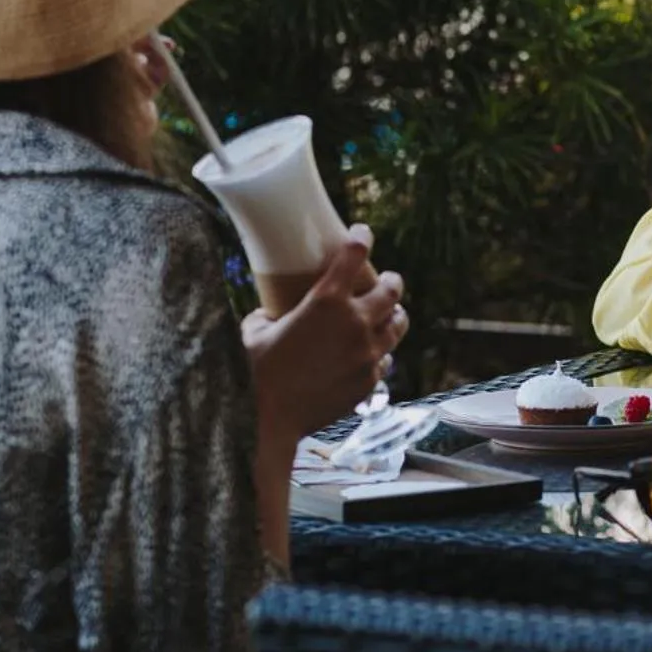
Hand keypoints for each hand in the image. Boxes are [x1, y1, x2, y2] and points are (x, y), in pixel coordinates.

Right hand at [247, 226, 408, 443]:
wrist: (271, 419)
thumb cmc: (256, 373)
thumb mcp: (255, 332)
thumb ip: (266, 316)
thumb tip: (268, 314)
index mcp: (325, 301)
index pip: (353, 255)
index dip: (361, 238)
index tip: (362, 232)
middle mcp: (354, 322)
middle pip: (391, 290)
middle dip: (392, 281)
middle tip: (388, 280)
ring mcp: (366, 353)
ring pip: (397, 325)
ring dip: (395, 316)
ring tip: (391, 314)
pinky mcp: (369, 380)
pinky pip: (385, 360)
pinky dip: (381, 353)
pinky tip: (374, 354)